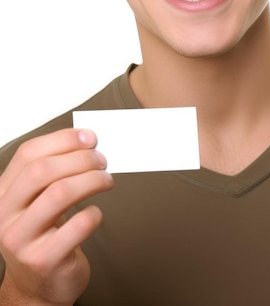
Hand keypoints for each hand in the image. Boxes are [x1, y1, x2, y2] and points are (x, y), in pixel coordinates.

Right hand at [0, 128, 113, 304]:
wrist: (38, 285)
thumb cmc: (43, 235)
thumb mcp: (37, 201)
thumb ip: (54, 172)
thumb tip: (87, 143)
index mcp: (4, 193)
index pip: (28, 154)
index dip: (62, 140)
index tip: (89, 138)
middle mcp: (6, 216)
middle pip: (42, 171)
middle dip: (80, 159)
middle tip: (102, 160)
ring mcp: (22, 240)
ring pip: (60, 194)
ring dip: (92, 180)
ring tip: (106, 180)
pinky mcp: (44, 261)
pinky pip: (77, 227)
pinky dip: (94, 214)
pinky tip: (95, 213)